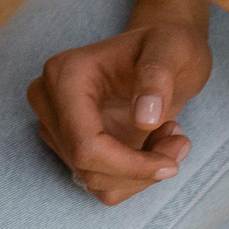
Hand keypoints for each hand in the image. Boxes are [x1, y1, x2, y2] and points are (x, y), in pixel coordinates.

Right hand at [27, 6, 214, 204]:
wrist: (160, 51)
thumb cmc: (165, 45)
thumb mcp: (172, 49)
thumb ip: (157, 78)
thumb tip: (144, 117)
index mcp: (65, 74)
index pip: (85, 145)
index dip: (130, 166)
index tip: (172, 163)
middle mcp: (50, 101)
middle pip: (87, 166)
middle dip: (140, 168)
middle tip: (179, 141)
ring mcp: (56, 126)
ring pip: (94, 180)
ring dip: (140, 172)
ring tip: (170, 136)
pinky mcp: (69, 145)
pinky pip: (99, 183)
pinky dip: (133, 175)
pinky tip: (153, 145)